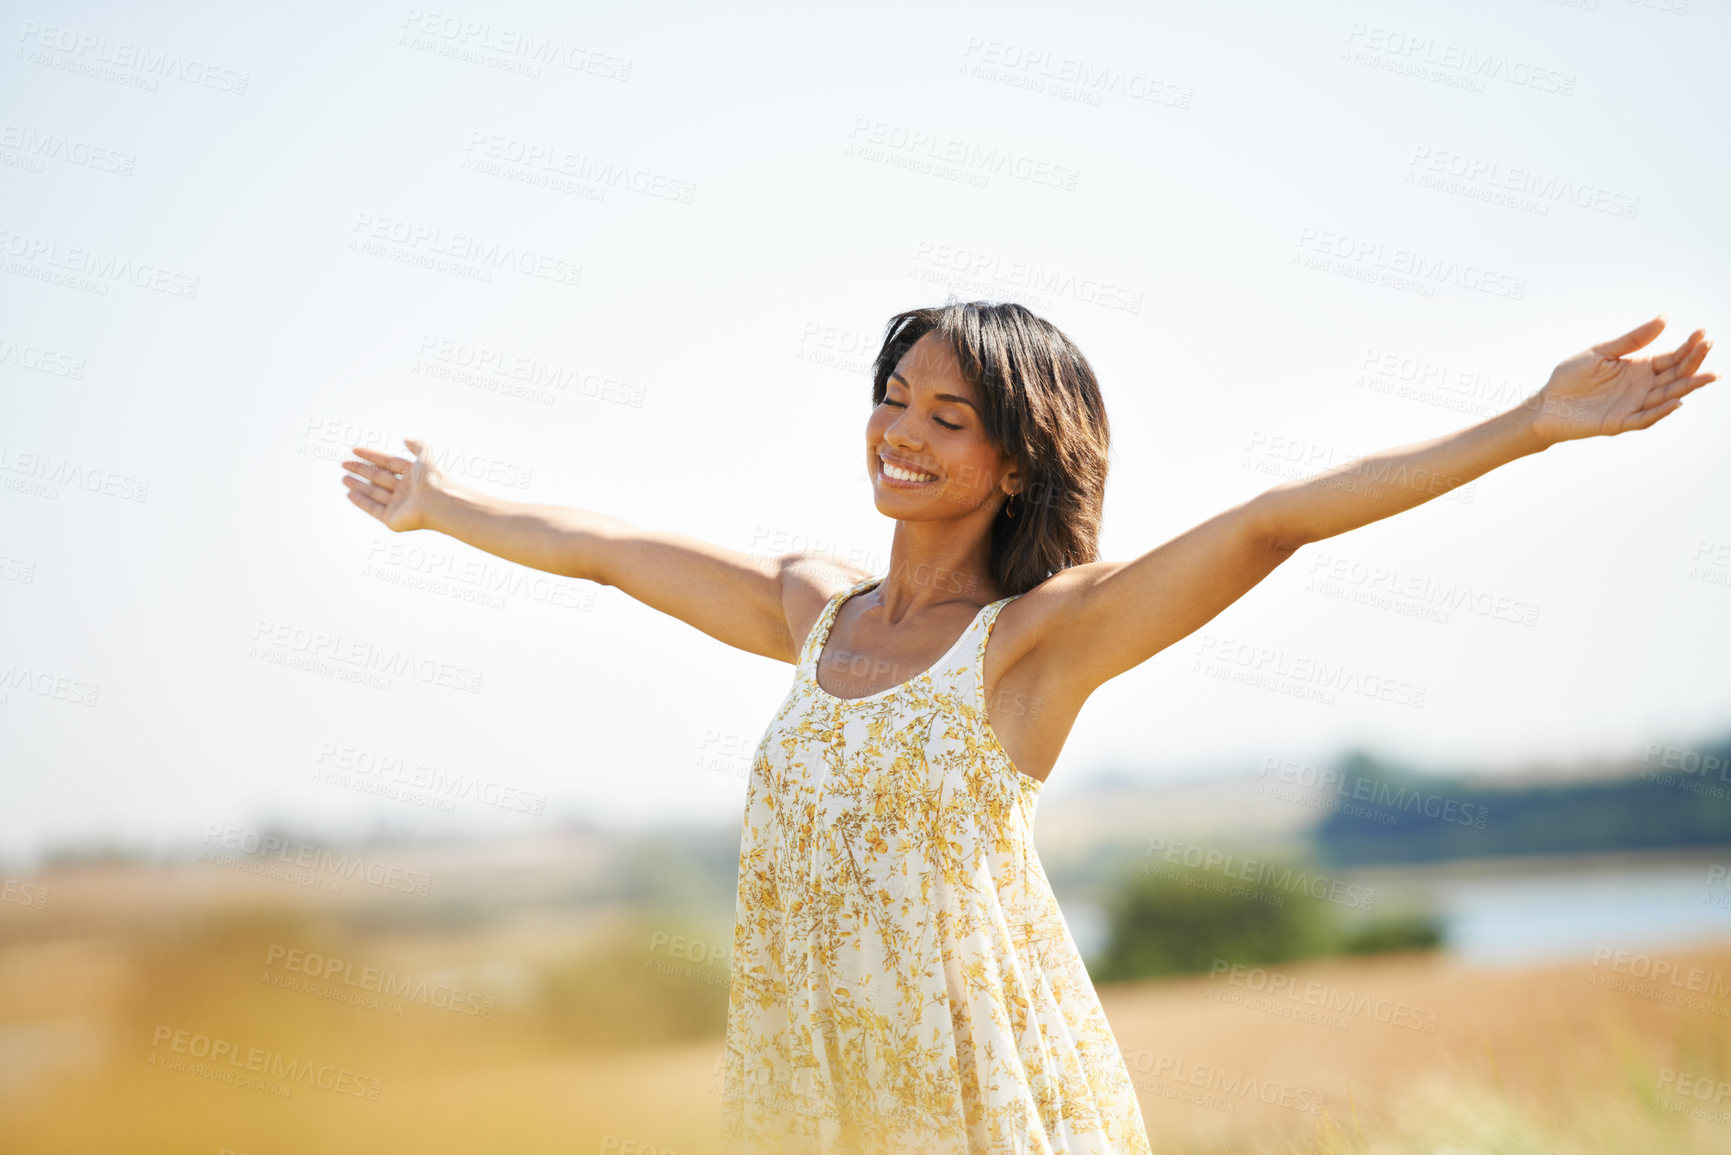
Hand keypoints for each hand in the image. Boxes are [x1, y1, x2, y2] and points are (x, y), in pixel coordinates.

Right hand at [341, 437, 449, 531]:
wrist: (439, 502)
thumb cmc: (434, 478)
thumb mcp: (427, 454)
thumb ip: (417, 445)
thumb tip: (405, 438)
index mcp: (415, 475)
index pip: (389, 463)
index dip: (372, 456)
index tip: (354, 450)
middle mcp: (407, 491)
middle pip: (380, 478)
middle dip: (361, 471)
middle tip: (344, 464)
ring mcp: (399, 506)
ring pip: (374, 494)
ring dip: (358, 486)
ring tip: (343, 478)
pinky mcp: (392, 520)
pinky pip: (373, 509)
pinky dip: (361, 501)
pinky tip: (349, 493)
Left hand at [1528, 315, 1715, 444]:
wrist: (1546, 403)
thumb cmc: (1571, 377)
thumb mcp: (1601, 352)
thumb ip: (1633, 339)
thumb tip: (1665, 318)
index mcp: (1639, 368)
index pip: (1672, 358)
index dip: (1688, 347)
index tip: (1703, 333)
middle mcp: (1642, 387)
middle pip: (1675, 376)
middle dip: (1694, 363)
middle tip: (1709, 347)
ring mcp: (1633, 405)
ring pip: (1666, 397)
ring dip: (1687, 387)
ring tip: (1708, 376)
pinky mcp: (1620, 422)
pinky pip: (1644, 418)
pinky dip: (1660, 411)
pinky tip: (1675, 401)